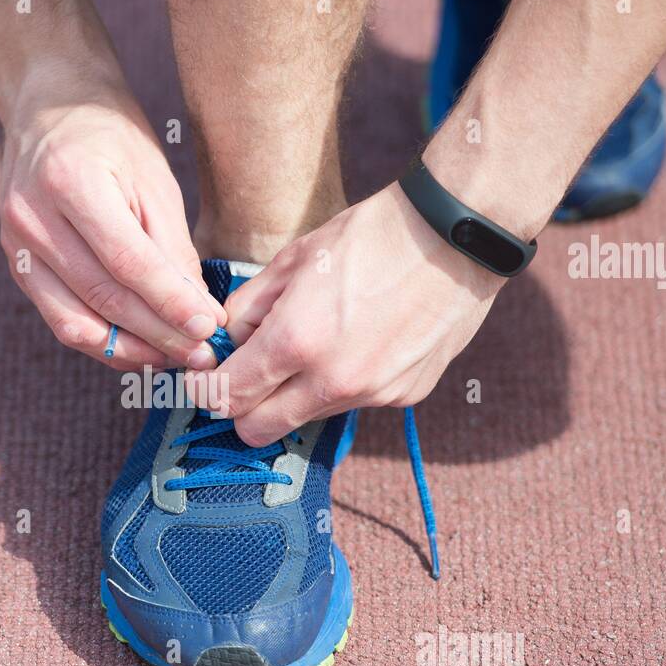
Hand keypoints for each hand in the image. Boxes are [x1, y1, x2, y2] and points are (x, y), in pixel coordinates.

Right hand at [0, 82, 225, 370]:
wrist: (47, 108)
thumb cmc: (110, 136)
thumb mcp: (154, 177)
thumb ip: (172, 246)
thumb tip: (196, 312)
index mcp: (70, 181)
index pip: (128, 262)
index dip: (171, 302)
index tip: (209, 328)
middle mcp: (32, 217)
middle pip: (103, 297)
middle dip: (159, 334)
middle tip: (203, 355)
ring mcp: (15, 245)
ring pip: (77, 322)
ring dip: (131, 350)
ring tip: (175, 358)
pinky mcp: (15, 266)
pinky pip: (60, 320)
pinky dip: (102, 343)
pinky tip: (139, 350)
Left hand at [188, 184, 504, 445]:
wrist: (456, 237)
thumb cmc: (370, 236)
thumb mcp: (293, 259)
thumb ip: (249, 308)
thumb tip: (231, 342)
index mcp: (295, 342)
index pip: (228, 397)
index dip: (208, 390)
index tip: (208, 379)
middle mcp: (332, 381)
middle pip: (259, 429)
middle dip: (243, 409)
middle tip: (247, 376)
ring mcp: (372, 395)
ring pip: (307, 417)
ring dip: (295, 394)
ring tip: (315, 343)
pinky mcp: (405, 397)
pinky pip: (354, 402)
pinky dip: (343, 383)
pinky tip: (361, 340)